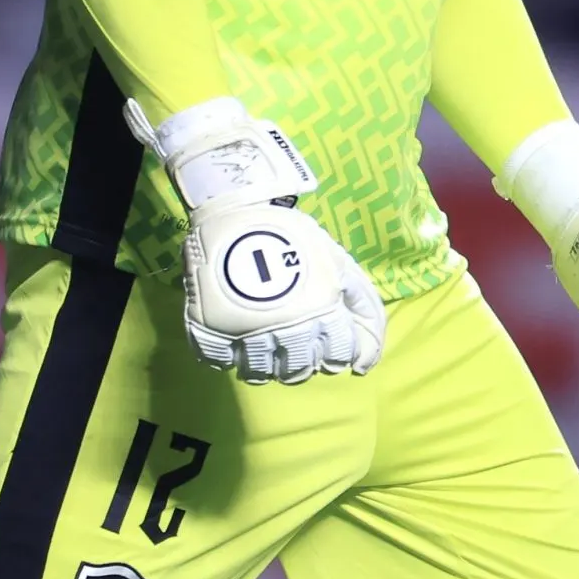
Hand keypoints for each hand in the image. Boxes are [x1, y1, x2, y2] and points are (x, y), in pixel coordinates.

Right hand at [125, 97, 385, 382]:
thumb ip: (360, 302)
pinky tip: (235, 347)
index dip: (340, 356)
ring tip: (268, 353)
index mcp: (321, 309)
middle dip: (303, 364)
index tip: (333, 352)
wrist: (237, 206)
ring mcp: (245, 329)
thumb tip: (368, 354)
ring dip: (268, 368)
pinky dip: (227, 359)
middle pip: (298, 369)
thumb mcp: (337, 260)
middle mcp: (286, 327)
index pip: (338, 354)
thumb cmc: (294, 235)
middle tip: (298, 352)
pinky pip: (217, 360)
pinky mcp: (209, 325)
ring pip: (260, 372)